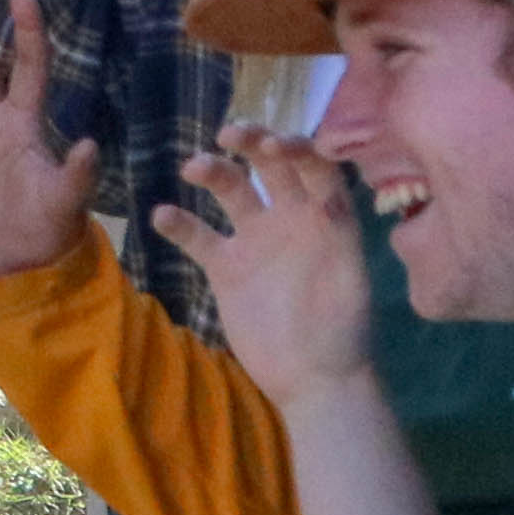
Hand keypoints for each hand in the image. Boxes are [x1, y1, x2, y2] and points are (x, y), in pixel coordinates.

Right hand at [170, 126, 374, 408]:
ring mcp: (255, 240)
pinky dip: (180, 223)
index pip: (313, 164)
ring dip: (213, 170)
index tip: (273, 144)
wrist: (314, 380)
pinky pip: (199, 236)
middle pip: (270, 165)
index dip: (295, 147)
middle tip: (229, 134)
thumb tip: (328, 198)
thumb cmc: (343, 331)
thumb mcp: (350, 278)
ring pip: (231, 190)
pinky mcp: (226, 267)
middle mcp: (291, 217)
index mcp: (326, 215)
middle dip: (252, 142)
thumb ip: (337, 235)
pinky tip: (163, 215)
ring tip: (193, 167)